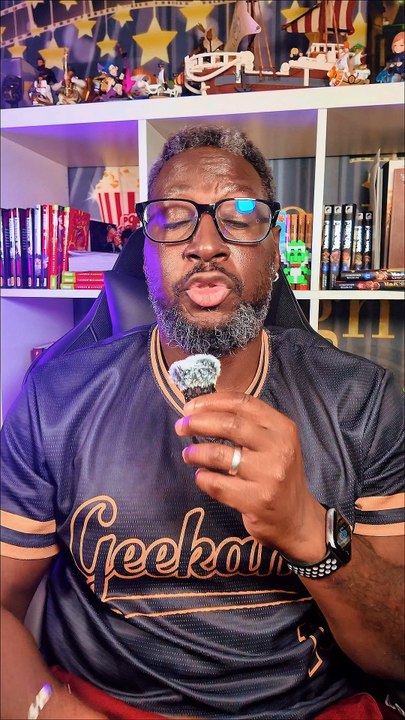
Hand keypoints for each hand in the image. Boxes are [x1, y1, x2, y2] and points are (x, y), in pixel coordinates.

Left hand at [175, 392, 325, 562]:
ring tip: (188, 454)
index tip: (190, 407)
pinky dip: (203, 478)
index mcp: (282, 427)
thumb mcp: (273, 443)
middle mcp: (279, 448)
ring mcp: (270, 475)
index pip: (243, 402)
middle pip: (230, 424)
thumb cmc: (277, 474)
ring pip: (220, 455)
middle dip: (198, 422)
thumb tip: (202, 409)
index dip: (212, 402)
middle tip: (180, 426)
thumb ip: (247, 424)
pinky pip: (218, 485)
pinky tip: (201, 477)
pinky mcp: (258, 500)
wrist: (296, 518)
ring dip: (197, 452)